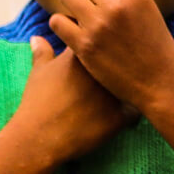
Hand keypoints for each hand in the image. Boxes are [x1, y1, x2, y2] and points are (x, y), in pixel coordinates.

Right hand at [14, 35, 133, 163]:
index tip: (99, 59)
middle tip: (109, 82)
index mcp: (84, 52)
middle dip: (120, 68)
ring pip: (135, 85)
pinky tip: (123, 118)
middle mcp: (104, 68)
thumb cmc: (37, 102)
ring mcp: (114, 91)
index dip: (103, 49)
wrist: (39, 135)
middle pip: (123, 61)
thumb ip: (42, 52)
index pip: (103, 40)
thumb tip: (36, 37)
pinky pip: (136, 112)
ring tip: (120, 99)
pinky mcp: (120, 115)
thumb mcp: (38, 73)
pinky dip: (132, 114)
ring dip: (130, 90)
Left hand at [49, 0, 173, 109]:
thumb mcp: (149, 12)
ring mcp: (99, 24)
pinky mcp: (85, 45)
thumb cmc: (155, 50)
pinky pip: (58, 21)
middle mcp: (116, 4)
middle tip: (86, 11)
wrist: (161, 84)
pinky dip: (61, 25)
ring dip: (69, 5)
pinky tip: (71, 34)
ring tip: (77, 19)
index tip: (102, 4)